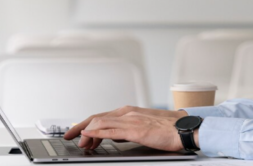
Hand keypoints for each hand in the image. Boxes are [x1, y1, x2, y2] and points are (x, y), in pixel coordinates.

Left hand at [64, 106, 187, 148]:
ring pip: (101, 123)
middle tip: (68, 135)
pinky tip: (88, 136)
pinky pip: (111, 131)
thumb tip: (114, 136)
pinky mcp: (135, 130)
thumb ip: (127, 130)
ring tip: (77, 141)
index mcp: (130, 112)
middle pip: (97, 117)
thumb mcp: (143, 127)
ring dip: (86, 132)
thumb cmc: (168, 129)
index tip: (77, 131)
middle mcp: (127, 113)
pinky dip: (97, 133)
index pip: (102, 116)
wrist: (184, 128)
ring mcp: (131, 120)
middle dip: (80, 126)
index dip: (87, 123)